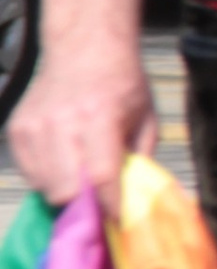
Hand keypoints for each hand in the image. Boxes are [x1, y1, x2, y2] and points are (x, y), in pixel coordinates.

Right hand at [11, 50, 155, 208]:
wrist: (85, 48)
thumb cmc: (123, 85)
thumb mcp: (146, 119)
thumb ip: (140, 161)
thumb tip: (133, 203)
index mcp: (100, 117)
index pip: (101, 177)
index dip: (109, 207)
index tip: (118, 221)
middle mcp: (63, 122)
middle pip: (66, 190)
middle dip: (85, 206)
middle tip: (99, 205)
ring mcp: (35, 126)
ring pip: (45, 187)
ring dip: (65, 194)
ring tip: (83, 182)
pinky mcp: (18, 129)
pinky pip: (30, 173)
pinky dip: (48, 179)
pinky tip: (65, 165)